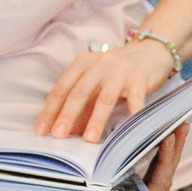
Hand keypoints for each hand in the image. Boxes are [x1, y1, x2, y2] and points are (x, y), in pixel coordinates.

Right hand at [11, 130, 182, 190]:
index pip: (158, 186)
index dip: (166, 160)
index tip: (169, 136)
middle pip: (164, 175)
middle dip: (173, 148)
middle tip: (180, 121)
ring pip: (160, 171)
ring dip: (167, 148)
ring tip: (175, 123)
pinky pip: (151, 169)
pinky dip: (155, 151)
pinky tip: (157, 133)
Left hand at [35, 38, 178, 141]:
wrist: (149, 52)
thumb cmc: (117, 71)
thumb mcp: (95, 82)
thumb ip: (82, 103)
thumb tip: (68, 130)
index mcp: (82, 63)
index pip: (62, 88)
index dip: (51, 110)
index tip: (42, 130)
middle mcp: (99, 64)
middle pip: (80, 92)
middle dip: (67, 115)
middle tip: (58, 135)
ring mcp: (120, 71)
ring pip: (105, 98)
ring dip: (96, 119)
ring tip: (88, 139)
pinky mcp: (140, 79)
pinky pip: (135, 100)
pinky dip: (132, 115)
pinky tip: (128, 131)